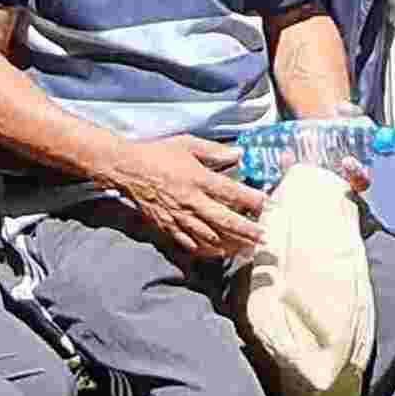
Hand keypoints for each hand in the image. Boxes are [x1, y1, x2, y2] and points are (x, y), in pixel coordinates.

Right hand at [116, 136, 268, 262]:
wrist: (129, 169)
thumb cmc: (159, 153)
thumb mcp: (187, 143)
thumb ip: (214, 150)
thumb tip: (238, 154)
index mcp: (197, 178)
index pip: (230, 192)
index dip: (250, 199)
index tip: (265, 203)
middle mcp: (191, 201)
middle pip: (224, 220)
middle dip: (246, 230)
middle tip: (262, 237)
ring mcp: (180, 217)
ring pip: (210, 237)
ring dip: (231, 244)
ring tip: (247, 248)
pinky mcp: (169, 227)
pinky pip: (191, 243)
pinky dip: (207, 250)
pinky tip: (219, 252)